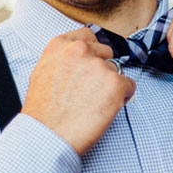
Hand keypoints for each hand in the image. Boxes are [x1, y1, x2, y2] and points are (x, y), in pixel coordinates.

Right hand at [22, 28, 135, 153]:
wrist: (47, 136)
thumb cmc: (43, 112)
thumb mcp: (43, 72)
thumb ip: (62, 59)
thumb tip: (80, 59)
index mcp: (60, 45)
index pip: (88, 36)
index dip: (91, 53)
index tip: (89, 65)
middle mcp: (80, 50)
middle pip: (106, 53)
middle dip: (101, 70)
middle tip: (89, 91)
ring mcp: (99, 66)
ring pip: (116, 71)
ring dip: (110, 86)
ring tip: (93, 103)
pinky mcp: (115, 83)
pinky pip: (129, 86)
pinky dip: (122, 98)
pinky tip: (105, 109)